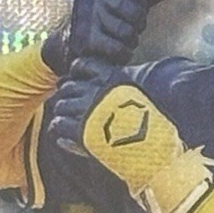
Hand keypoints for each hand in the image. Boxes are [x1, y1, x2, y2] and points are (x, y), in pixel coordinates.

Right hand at [40, 0, 179, 75]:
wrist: (71, 46)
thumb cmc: (106, 22)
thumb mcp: (127, 1)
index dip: (139, 5)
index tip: (129, 10)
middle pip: (135, 11)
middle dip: (136, 25)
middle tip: (127, 29)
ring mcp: (87, 17)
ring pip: (128, 32)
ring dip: (129, 41)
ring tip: (120, 40)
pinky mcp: (86, 40)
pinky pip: (119, 48)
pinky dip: (123, 54)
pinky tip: (117, 52)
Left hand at [49, 77, 182, 185]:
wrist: (154, 146)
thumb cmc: (153, 126)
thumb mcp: (141, 98)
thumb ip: (124, 91)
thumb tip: (113, 87)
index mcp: (111, 79)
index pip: (82, 65)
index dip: (77, 73)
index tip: (79, 82)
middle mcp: (97, 91)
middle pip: (68, 86)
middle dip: (68, 96)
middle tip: (72, 108)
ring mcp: (87, 110)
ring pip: (61, 104)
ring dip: (63, 113)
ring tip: (68, 124)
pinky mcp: (80, 130)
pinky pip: (59, 124)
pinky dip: (60, 129)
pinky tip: (65, 137)